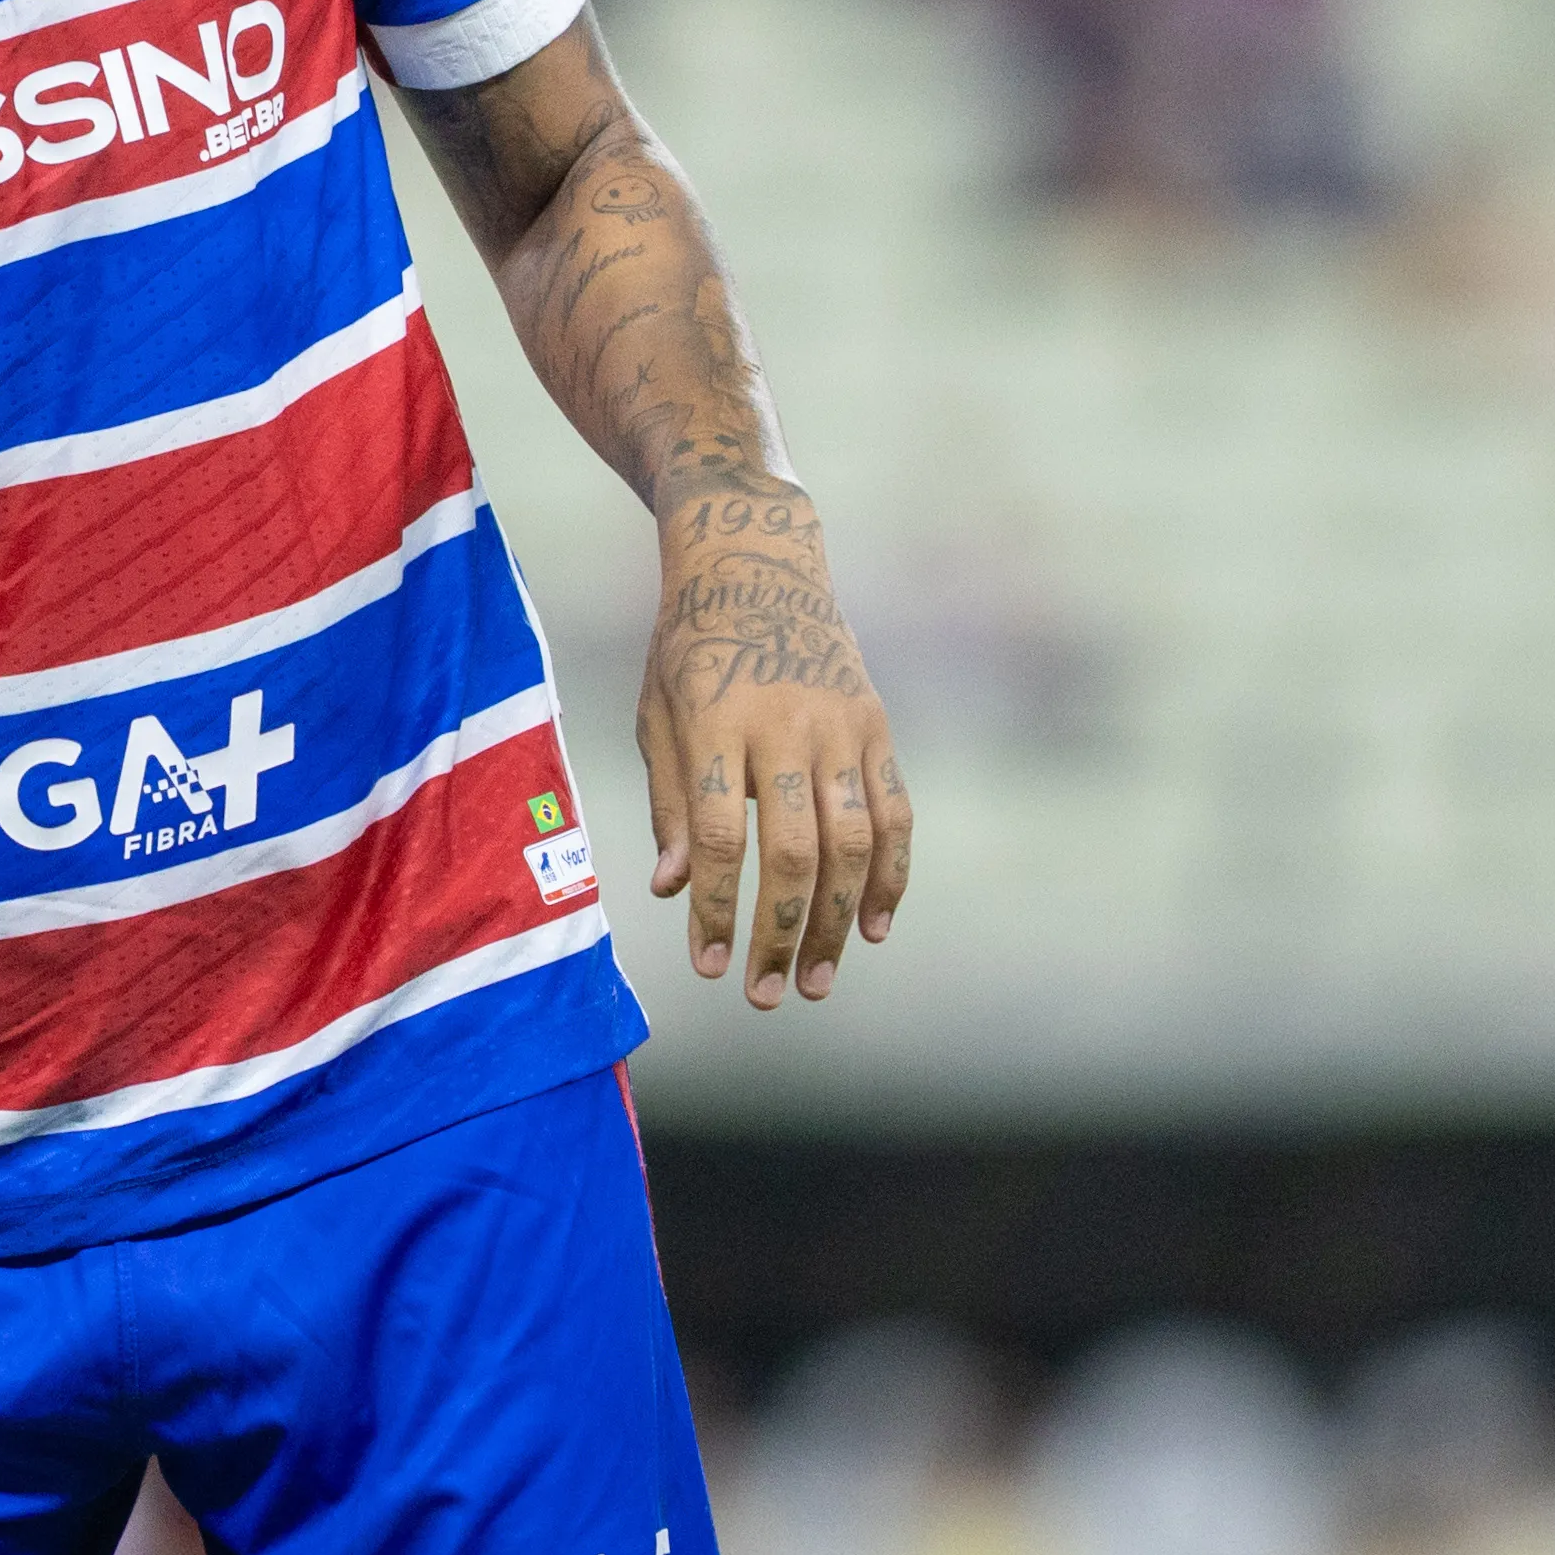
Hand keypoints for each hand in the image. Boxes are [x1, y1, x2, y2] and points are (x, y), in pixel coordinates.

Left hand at [640, 498, 913, 1009]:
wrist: (755, 559)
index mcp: (717, 724)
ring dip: (841, 921)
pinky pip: (897, 814)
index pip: (723, 838)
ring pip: (854, 842)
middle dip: (782, 934)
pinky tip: (878, 927)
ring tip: (820, 980)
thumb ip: (672, 803)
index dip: (717, 909)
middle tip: (767, 995)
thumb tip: (674, 888)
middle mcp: (786, 726)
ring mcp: (841, 725)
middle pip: (795, 852)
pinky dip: (893, 875)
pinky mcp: (877, 725)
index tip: (708, 965)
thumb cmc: (688, 648)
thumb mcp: (656, 714)